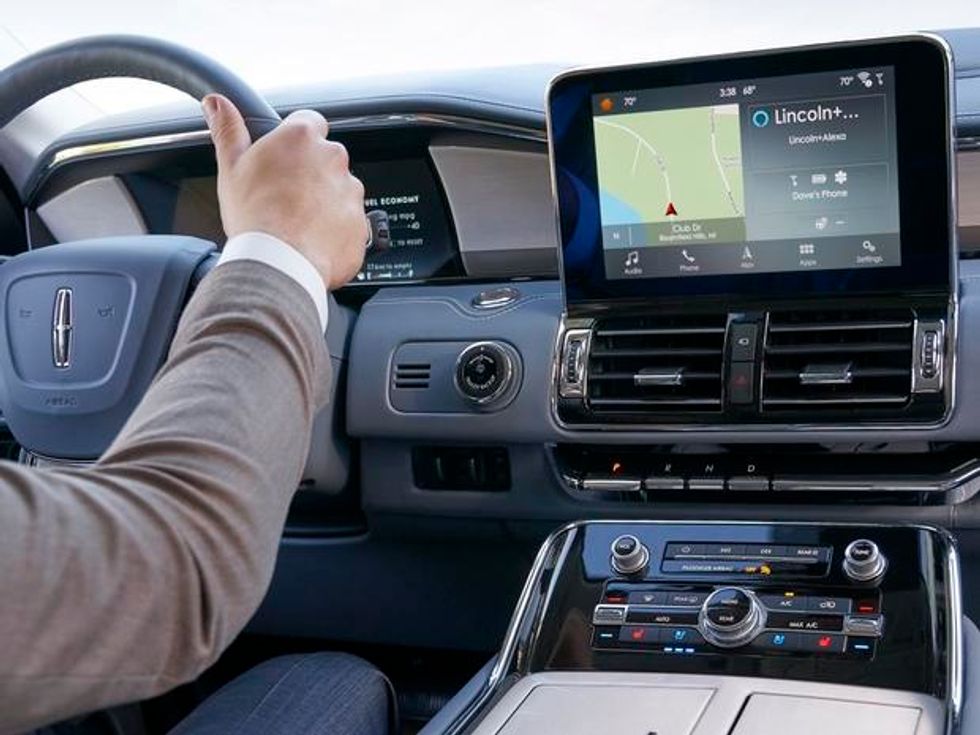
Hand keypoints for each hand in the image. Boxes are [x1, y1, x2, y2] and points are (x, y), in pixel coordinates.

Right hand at [202, 94, 366, 289]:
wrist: (281, 264)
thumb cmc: (256, 217)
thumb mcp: (231, 168)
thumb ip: (228, 130)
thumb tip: (217, 103)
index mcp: (302, 138)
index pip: (309, 122)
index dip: (295, 139)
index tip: (285, 156)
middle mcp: (333, 159)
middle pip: (325, 158)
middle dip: (309, 173)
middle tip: (284, 195)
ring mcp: (351, 192)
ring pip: (339, 189)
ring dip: (324, 200)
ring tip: (297, 222)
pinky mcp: (360, 223)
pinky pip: (349, 221)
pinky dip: (335, 228)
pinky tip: (311, 239)